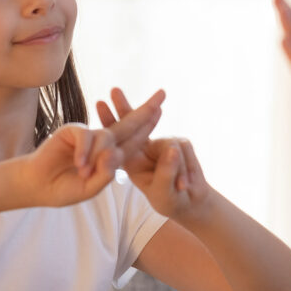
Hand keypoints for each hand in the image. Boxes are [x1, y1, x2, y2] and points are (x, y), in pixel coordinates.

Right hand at [12, 89, 165, 206]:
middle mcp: (102, 142)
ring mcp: (88, 135)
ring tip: (84, 172)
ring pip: (107, 137)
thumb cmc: (64, 188)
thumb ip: (105, 174)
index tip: (161, 110)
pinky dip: (85, 151)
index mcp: (111, 156)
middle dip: (146, 110)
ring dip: (99, 155)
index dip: (148, 126)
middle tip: (163, 94)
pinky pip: (87, 136)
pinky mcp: (72, 131)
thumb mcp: (90, 188)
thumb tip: (114, 154)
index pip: (134, 140)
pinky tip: (79, 164)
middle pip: (128, 124)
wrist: (37, 186)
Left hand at [96, 89, 211, 220]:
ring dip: (177, 170)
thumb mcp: (163, 191)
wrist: (190, 201)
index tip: (99, 103)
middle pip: (133, 123)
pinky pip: (184, 149)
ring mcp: (163, 143)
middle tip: (113, 90)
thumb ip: (166, 171)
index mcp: (133, 159)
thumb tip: (172, 148)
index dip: (110, 120)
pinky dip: (187, 170)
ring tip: (181, 187)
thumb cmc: (169, 199)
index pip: (119, 138)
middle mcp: (145, 147)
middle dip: (124, 106)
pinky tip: (186, 185)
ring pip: (169, 143)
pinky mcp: (181, 143)